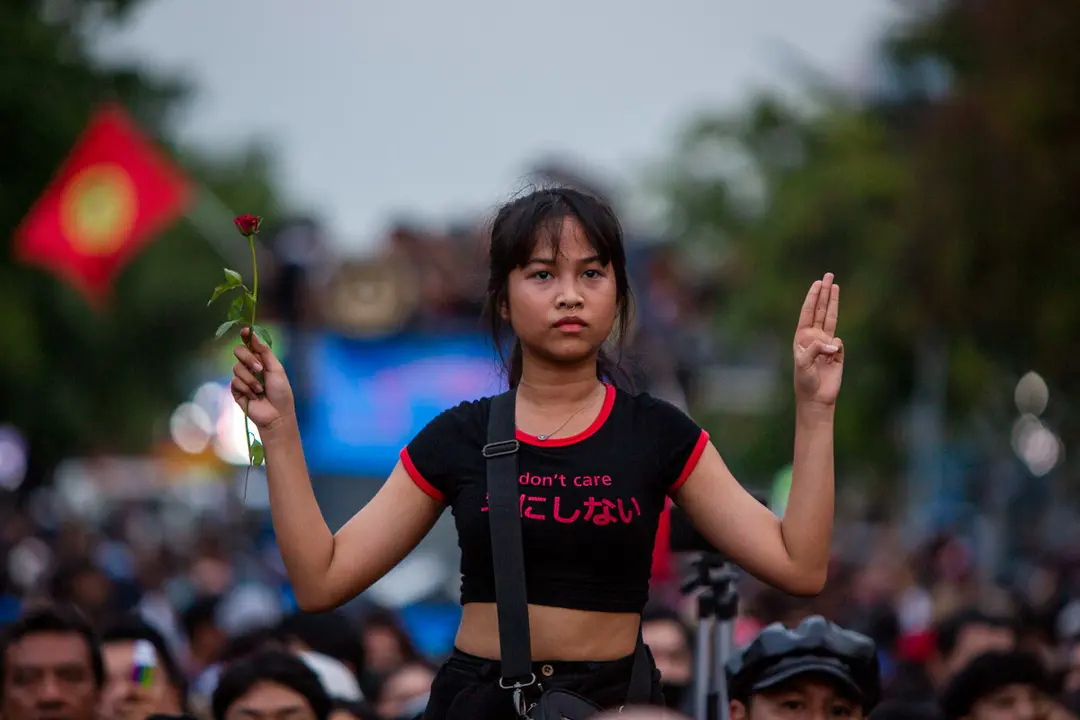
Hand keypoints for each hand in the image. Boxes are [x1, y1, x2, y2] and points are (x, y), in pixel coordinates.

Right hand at [231, 327, 295, 429]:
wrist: (276, 414)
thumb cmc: (281, 392)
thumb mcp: (276, 369)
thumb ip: (264, 352)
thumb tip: (253, 334)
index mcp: (261, 360)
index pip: (250, 344)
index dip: (246, 336)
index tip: (244, 331)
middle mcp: (250, 367)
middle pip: (238, 351)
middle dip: (248, 358)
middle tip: (260, 368)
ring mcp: (242, 378)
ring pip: (236, 368)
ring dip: (251, 379)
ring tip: (261, 389)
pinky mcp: (236, 390)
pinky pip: (235, 382)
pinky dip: (246, 389)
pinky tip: (254, 396)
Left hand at [793, 272, 843, 406]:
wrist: (816, 397)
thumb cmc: (805, 380)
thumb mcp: (804, 363)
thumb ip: (816, 349)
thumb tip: (834, 343)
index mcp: (802, 337)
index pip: (808, 312)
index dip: (812, 298)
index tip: (817, 283)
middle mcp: (814, 337)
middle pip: (820, 310)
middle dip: (824, 293)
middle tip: (828, 275)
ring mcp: (826, 344)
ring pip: (831, 318)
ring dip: (834, 302)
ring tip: (835, 286)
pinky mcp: (838, 353)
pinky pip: (840, 344)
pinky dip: (837, 348)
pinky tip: (831, 357)